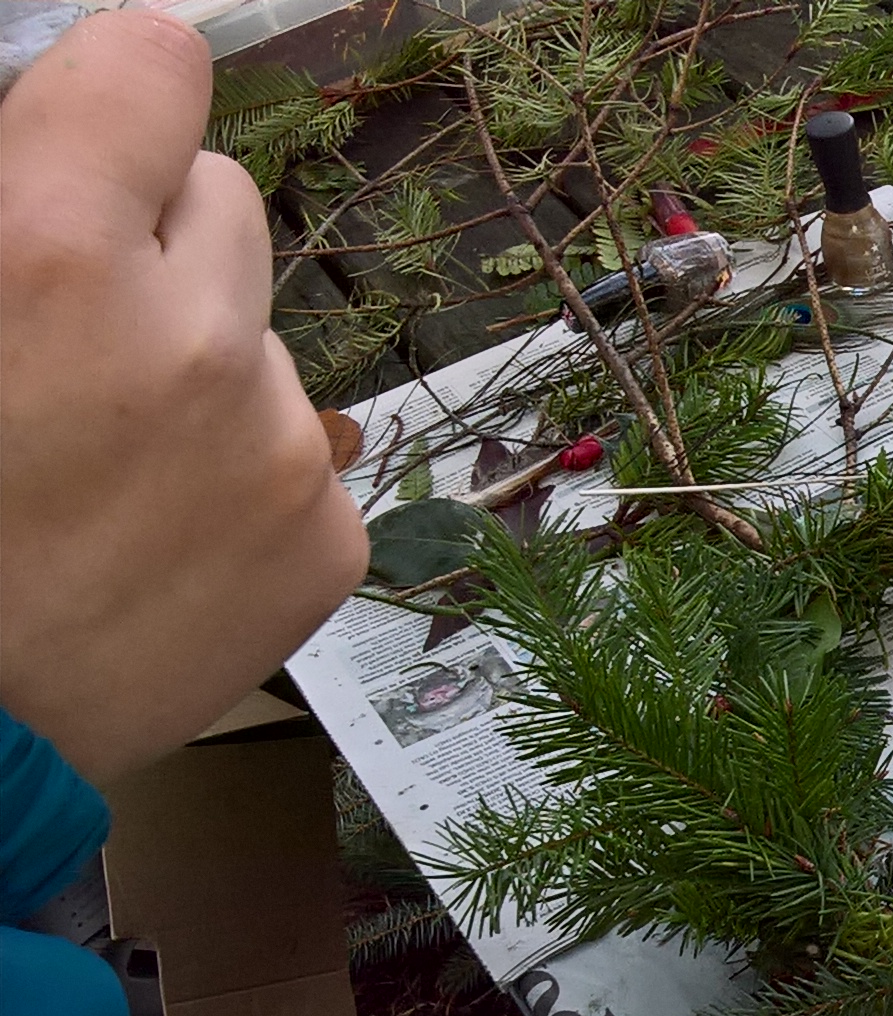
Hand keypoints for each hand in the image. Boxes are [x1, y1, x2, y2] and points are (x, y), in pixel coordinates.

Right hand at [0, 13, 365, 783]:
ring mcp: (280, 447)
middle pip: (224, 199)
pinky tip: (153, 536)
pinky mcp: (329, 541)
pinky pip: (302, 448)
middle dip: (152, 244)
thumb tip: (66, 130)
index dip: (114, 99)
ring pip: (262, 336)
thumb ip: (10, 202)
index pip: (154, 67)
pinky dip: (241, 474)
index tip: (93, 142)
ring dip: (197, 364)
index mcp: (52, 251)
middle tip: (66, 341)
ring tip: (100, 461)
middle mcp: (193, 336)